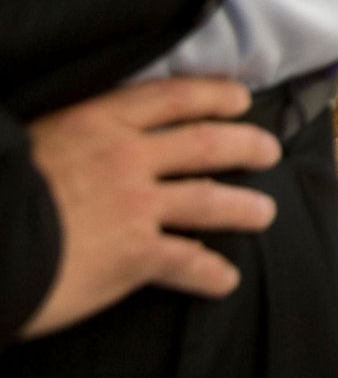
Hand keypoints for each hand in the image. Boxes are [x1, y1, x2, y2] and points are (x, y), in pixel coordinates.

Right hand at [19, 78, 284, 339]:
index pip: (171, 97)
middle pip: (205, 143)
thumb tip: (85, 141)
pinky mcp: (135, 255)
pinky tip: (225, 281)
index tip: (241, 98)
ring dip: (243, 208)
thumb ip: (75, 138)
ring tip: (264, 214)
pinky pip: (186, 262)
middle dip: (245, 145)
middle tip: (270, 152)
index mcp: (98, 122)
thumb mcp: (35, 142)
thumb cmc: (0, 190)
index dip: (212, 95)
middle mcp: (127, 158)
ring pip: (209, 200)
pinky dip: (210, 273)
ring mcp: (137, 206)